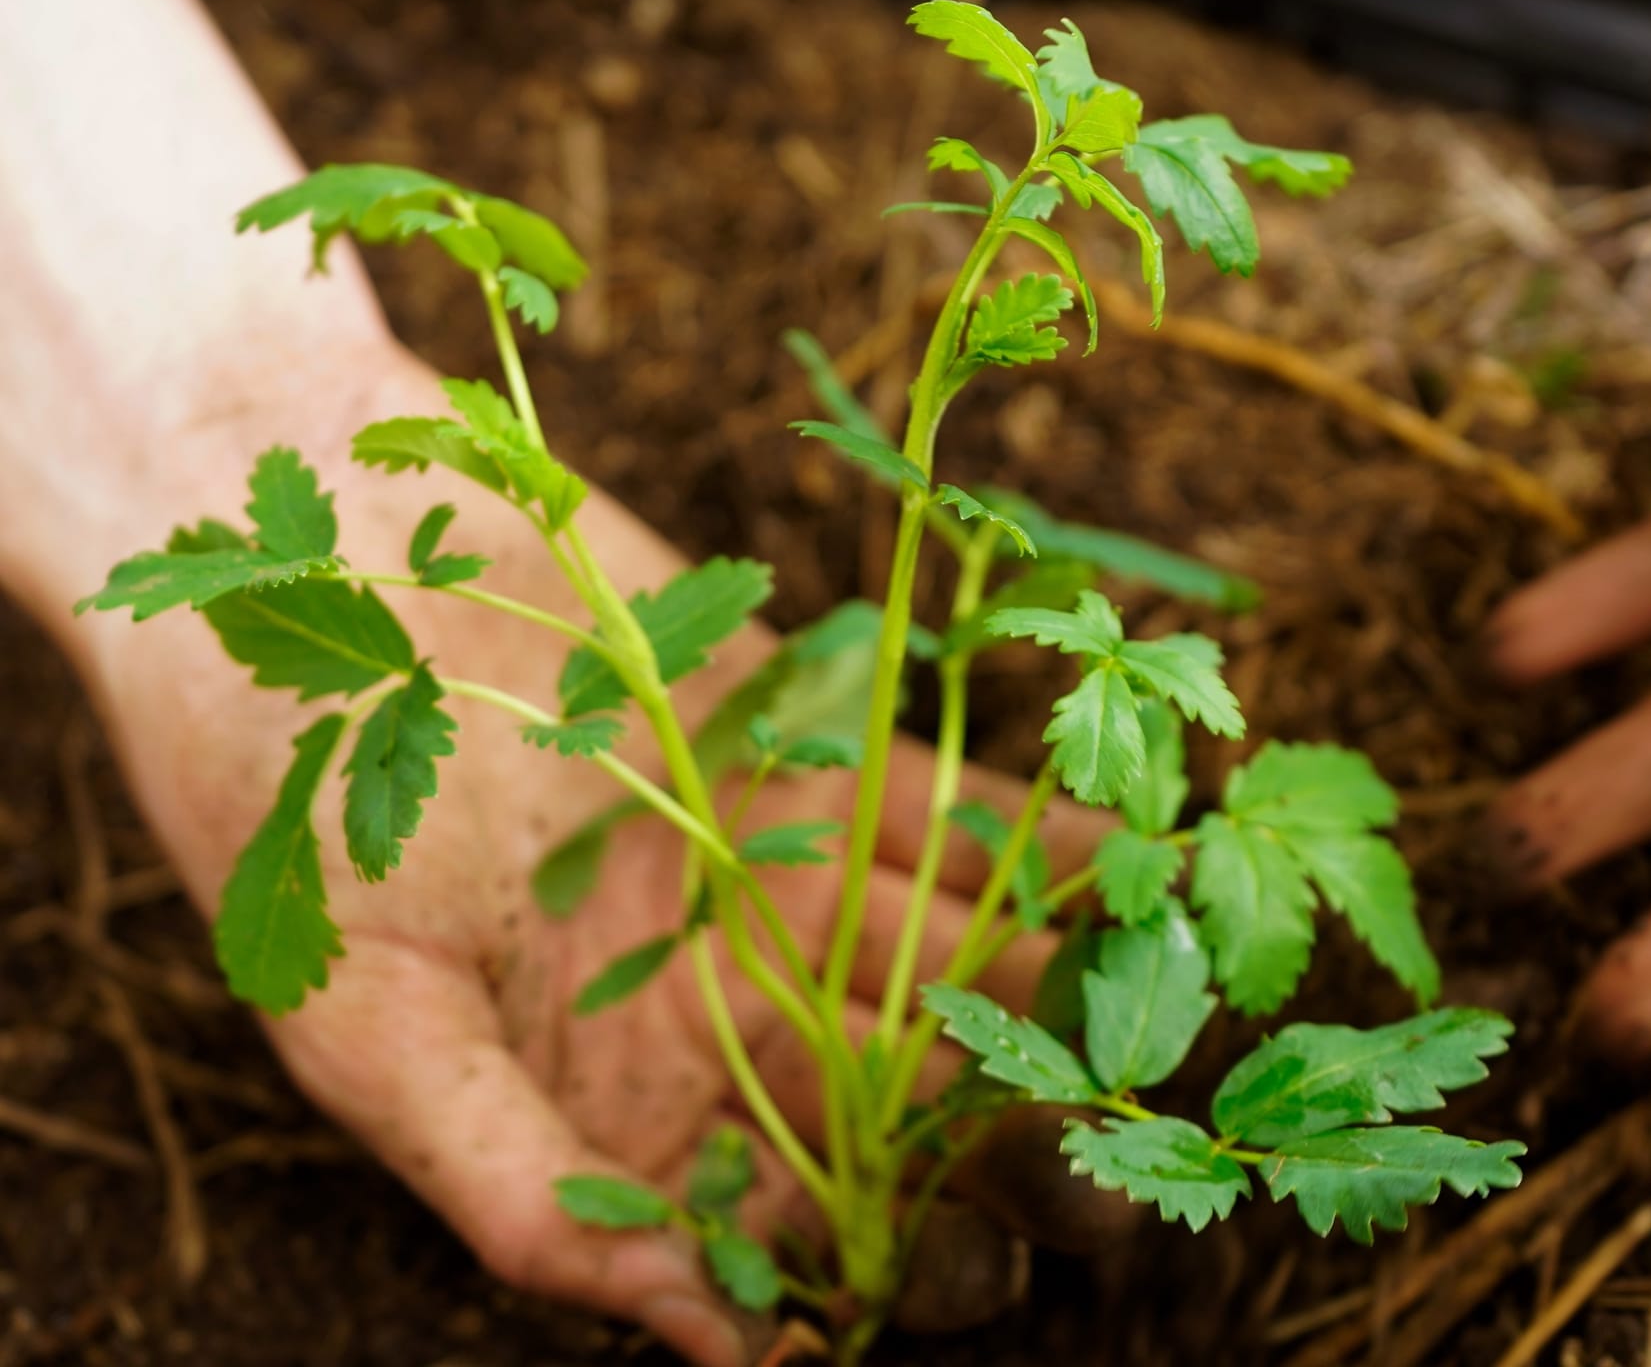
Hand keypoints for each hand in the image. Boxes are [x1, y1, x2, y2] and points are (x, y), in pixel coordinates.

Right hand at [48, 344, 1101, 1364]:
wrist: (299, 554)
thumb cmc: (282, 802)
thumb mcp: (367, 1028)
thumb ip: (516, 1194)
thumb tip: (701, 1352)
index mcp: (617, 1115)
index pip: (779, 1232)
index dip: (882, 1267)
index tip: (978, 1273)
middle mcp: (719, 1014)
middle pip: (896, 1111)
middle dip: (1010, 1147)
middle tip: (1120, 1173)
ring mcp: (777, 881)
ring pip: (948, 967)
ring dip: (1061, 998)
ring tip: (1179, 1021)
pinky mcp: (813, 757)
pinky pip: (953, 812)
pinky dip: (1047, 836)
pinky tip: (1142, 864)